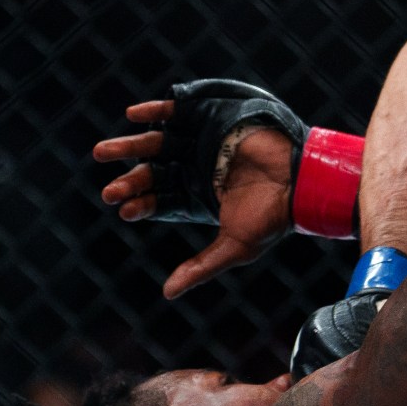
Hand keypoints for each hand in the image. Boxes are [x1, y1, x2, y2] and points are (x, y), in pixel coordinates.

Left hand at [95, 98, 295, 297]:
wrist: (302, 181)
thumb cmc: (271, 218)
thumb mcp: (234, 247)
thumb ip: (201, 266)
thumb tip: (167, 293)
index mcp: (198, 197)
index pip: (159, 199)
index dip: (139, 203)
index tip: (123, 210)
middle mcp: (196, 169)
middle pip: (152, 171)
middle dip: (128, 179)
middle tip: (109, 189)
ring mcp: (202, 143)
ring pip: (157, 143)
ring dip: (130, 146)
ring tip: (103, 152)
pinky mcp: (212, 120)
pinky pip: (176, 112)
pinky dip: (155, 112)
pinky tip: (134, 116)